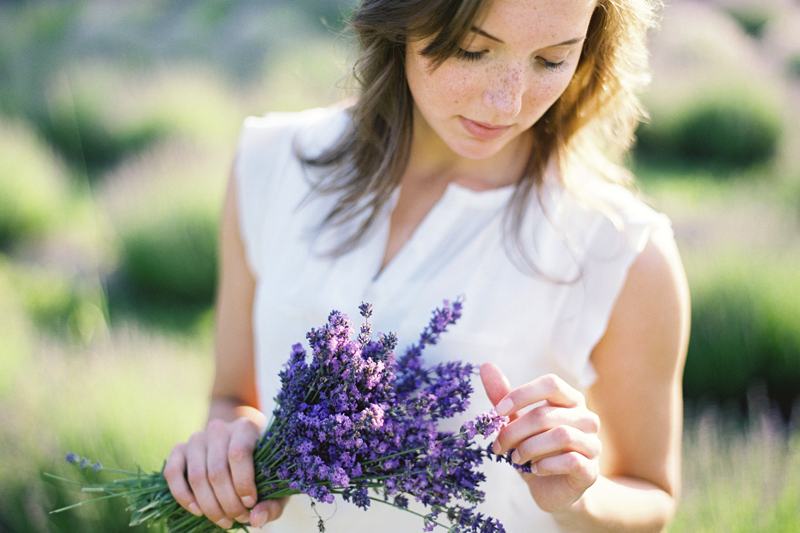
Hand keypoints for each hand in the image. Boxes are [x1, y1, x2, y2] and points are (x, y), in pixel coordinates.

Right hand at [163, 417, 288, 528]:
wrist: (239, 446)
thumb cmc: (261, 467)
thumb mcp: (275, 483)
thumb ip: (272, 503)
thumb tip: (256, 518)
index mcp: (245, 427)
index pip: (238, 454)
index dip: (243, 483)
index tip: (250, 503)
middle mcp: (218, 429)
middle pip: (217, 471)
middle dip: (228, 502)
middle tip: (239, 518)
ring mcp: (196, 438)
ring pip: (196, 476)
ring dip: (209, 506)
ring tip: (225, 520)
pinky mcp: (179, 449)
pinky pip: (172, 473)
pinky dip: (183, 496)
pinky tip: (198, 511)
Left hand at [480, 363, 600, 513]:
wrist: (552, 489)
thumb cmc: (534, 449)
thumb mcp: (515, 422)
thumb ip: (503, 396)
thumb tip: (485, 366)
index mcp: (569, 400)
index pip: (551, 383)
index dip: (522, 394)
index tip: (497, 412)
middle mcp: (586, 418)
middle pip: (547, 414)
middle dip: (515, 431)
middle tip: (498, 446)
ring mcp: (592, 444)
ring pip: (561, 435)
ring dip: (529, 448)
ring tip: (516, 458)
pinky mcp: (591, 470)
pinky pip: (571, 460)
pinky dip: (546, 464)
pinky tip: (535, 469)